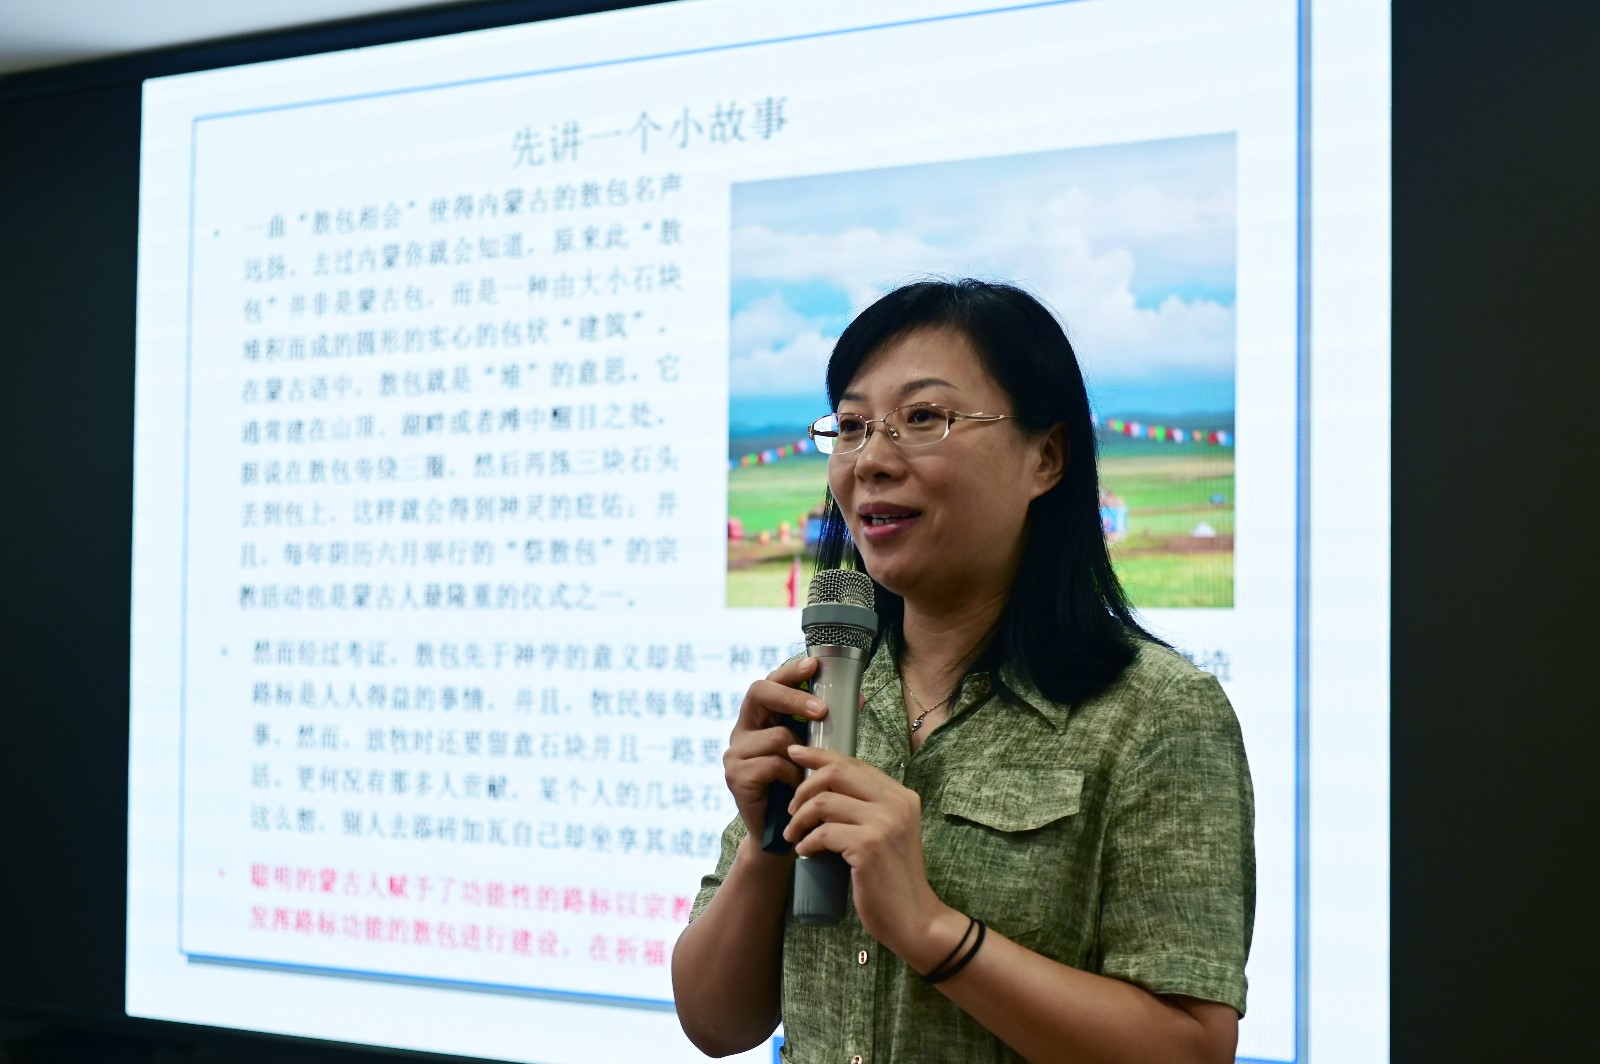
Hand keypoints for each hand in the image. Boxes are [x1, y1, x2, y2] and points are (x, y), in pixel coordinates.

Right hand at [724, 657, 827, 839]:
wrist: (782, 835)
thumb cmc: (800, 788)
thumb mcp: (814, 750)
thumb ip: (826, 725)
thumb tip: (859, 697)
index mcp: (759, 719)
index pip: (769, 682)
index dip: (789, 671)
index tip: (814, 664)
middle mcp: (742, 730)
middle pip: (759, 693)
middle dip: (793, 697)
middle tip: (822, 710)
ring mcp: (735, 753)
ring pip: (776, 736)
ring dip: (802, 754)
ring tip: (811, 772)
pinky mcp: (736, 776)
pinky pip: (772, 764)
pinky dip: (792, 775)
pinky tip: (798, 788)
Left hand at [783, 745, 945, 953]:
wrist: (914, 919)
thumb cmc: (893, 879)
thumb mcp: (887, 833)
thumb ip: (866, 808)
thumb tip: (822, 788)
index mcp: (901, 795)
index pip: (853, 763)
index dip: (820, 755)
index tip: (794, 751)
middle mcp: (896, 803)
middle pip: (837, 772)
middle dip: (804, 786)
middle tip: (790, 809)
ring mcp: (884, 823)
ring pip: (824, 802)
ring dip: (799, 819)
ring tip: (793, 835)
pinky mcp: (869, 846)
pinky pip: (823, 833)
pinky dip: (807, 842)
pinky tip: (805, 852)